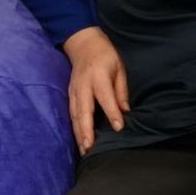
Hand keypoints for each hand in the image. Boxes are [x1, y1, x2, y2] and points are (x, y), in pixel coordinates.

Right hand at [63, 26, 127, 154]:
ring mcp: (74, 91)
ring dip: (78, 133)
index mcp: (98, 76)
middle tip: (90, 147)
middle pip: (84, 110)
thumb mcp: (119, 69)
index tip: (118, 128)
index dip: (112, 113)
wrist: (83, 44)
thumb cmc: (105, 56)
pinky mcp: (70, 95)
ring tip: (84, 149)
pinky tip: (79, 140)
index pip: (105, 97)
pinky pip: (71, 114)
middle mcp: (83, 85)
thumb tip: (126, 112)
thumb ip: (121, 91)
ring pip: (74, 115)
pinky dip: (74, 128)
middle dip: (86, 130)